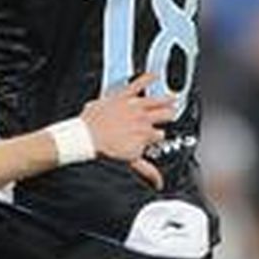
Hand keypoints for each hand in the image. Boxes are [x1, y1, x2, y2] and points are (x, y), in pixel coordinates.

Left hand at [80, 73, 174, 189]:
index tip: (157, 136)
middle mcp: (143, 119)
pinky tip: (153, 75)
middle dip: (168, 115)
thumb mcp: (130, 162)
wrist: (87, 137)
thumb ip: (147, 171)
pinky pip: (138, 84)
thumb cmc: (105, 148)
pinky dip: (147, 78)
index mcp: (146, 134)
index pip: (160, 134)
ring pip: (156, 101)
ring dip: (165, 99)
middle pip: (163, 115)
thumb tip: (159, 183)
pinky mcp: (124, 96)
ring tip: (172, 98)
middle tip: (171, 114)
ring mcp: (134, 106)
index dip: (158, 136)